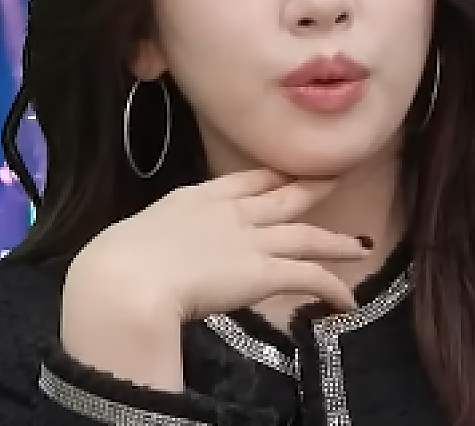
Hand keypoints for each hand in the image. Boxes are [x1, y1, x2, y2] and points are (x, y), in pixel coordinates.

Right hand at [63, 169, 367, 324]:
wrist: (126, 278)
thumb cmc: (115, 263)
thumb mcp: (134, 239)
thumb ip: (154, 244)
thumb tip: (148, 258)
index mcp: (194, 200)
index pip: (241, 181)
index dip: (268, 177)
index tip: (283, 174)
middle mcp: (229, 213)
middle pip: (282, 196)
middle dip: (310, 188)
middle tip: (334, 178)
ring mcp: (251, 240)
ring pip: (308, 235)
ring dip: (336, 242)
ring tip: (359, 246)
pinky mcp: (266, 272)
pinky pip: (311, 278)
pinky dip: (333, 288)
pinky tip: (347, 300)